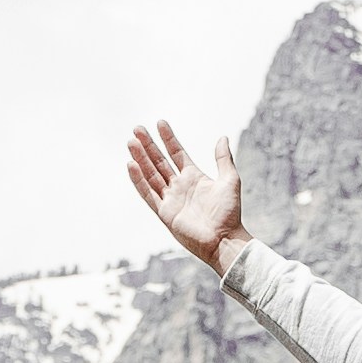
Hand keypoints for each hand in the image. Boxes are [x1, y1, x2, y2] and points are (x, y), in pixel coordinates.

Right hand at [124, 121, 244, 268]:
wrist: (224, 239)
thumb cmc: (230, 213)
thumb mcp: (229, 180)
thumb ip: (223, 159)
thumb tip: (222, 137)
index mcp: (194, 177)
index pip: (177, 153)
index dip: (168, 139)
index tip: (160, 123)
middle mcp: (180, 186)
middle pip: (160, 161)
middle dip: (149, 145)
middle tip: (137, 129)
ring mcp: (170, 199)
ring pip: (151, 175)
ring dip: (141, 159)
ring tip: (131, 142)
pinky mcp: (164, 212)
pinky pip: (148, 194)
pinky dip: (139, 180)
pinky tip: (131, 165)